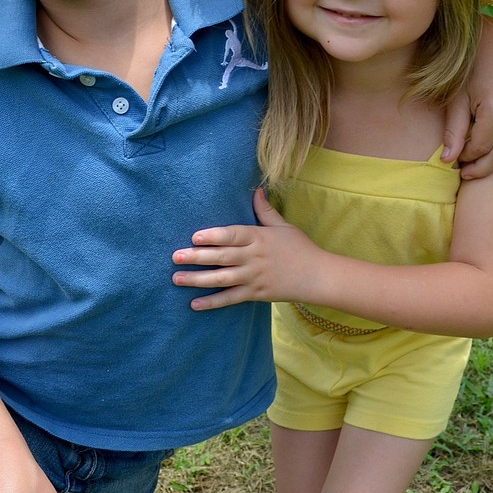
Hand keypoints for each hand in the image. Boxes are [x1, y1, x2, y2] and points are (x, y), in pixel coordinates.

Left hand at [172, 188, 319, 309]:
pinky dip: (213, 302)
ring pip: (222, 279)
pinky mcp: (255, 294)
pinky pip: (231, 299)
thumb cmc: (299, 248)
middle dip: (197, 257)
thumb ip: (264, 210)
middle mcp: (254, 257)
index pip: (233, 235)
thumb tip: (255, 189)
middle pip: (222, 257)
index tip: (194, 237)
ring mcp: (254, 277)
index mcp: (259, 238)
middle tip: (175, 256)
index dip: (214, 235)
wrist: (317, 276)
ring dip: (198, 279)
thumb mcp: (283, 226)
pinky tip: (194, 303)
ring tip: (176, 278)